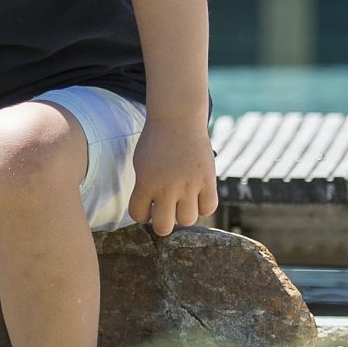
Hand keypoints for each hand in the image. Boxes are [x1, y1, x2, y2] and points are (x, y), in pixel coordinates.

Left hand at [127, 118, 218, 237]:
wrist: (177, 119)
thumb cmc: (156, 142)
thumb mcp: (141, 165)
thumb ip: (144, 189)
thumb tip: (151, 214)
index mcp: (146, 182)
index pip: (138, 216)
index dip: (142, 214)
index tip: (146, 207)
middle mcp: (168, 186)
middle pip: (164, 227)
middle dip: (162, 224)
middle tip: (165, 212)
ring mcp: (190, 183)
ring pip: (188, 220)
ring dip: (183, 215)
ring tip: (182, 202)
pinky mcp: (208, 179)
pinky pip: (208, 208)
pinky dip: (203, 206)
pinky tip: (197, 196)